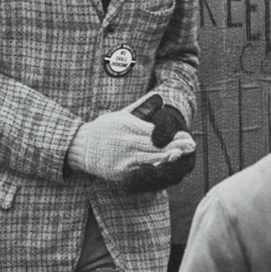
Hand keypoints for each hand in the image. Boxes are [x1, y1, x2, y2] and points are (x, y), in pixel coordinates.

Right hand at [67, 99, 192, 182]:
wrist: (81, 147)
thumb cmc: (103, 129)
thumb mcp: (121, 114)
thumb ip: (141, 108)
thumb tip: (159, 97)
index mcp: (128, 126)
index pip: (154, 132)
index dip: (171, 135)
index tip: (186, 136)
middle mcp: (126, 142)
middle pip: (154, 146)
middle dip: (173, 147)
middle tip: (190, 146)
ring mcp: (123, 159)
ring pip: (149, 160)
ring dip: (166, 159)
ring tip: (179, 156)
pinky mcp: (120, 173)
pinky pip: (139, 173)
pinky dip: (152, 171)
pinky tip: (163, 170)